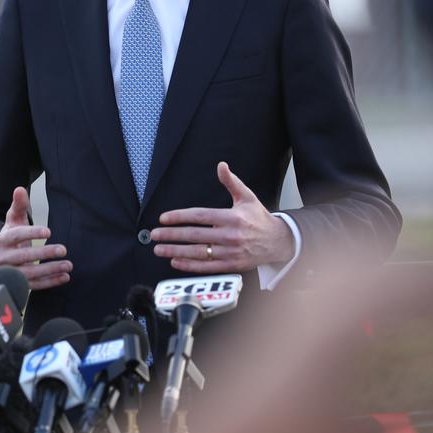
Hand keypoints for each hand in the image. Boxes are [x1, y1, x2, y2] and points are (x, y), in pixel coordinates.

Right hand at [0, 187, 71, 289]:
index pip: (16, 236)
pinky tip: (65, 277)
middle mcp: (4, 258)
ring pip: (30, 273)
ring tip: (68, 265)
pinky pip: (35, 285)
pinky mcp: (19, 284)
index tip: (49, 231)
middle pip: (24, 257)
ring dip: (51, 270)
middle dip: (44, 253)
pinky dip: (50, 282)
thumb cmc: (11, 235)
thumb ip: (19, 205)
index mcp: (2, 240)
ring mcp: (11, 273)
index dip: (32, 233)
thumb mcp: (13, 219)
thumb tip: (19, 189)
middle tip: (63, 249)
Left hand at [151, 162, 293, 272]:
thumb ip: (231, 182)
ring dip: (176, 251)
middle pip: (195, 236)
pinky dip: (189, 265)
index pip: (200, 216)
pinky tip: (175, 261)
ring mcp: (230, 253)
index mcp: (232, 217)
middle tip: (154, 235)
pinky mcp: (231, 266)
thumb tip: (221, 165)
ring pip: (198, 253)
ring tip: (159, 249)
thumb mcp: (247, 196)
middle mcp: (230, 236)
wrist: (278, 241)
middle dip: (172, 235)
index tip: (164, 218)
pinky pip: (206, 267)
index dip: (180, 217)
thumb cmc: (259, 218)